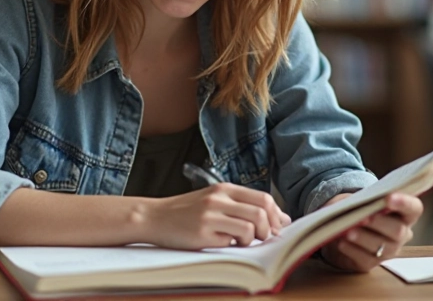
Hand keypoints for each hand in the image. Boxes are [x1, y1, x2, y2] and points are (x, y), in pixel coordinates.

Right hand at [144, 183, 291, 249]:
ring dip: (252, 238)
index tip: (277, 227)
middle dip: (269, 229)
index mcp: (224, 189)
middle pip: (261, 211)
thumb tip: (278, 219)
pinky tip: (223, 242)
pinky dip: (233, 244)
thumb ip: (241, 206)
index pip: (263, 198)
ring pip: (250, 226)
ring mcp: (210, 214)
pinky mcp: (202, 232)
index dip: (276, 215)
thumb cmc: (186, 212)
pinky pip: (230, 240)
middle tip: (262, 238)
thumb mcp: (213, 200)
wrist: (154, 217)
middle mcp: (219, 198)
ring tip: (241, 241)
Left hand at [319, 192, 422, 272]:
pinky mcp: (371, 263)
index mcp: (403, 214)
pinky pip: (365, 259)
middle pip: (398, 231)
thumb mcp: (357, 199)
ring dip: (364, 238)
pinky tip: (342, 243)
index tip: (388, 198)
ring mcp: (388, 251)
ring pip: (381, 247)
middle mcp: (401, 234)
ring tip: (348, 232)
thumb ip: (361, 200)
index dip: (404, 203)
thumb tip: (354, 203)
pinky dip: (352, 250)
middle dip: (380, 223)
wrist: (340, 230)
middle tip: (364, 218)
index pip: (413, 208)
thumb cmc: (355, 209)